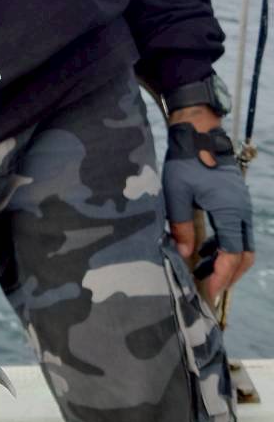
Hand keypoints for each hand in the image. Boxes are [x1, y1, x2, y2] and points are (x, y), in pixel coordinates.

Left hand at [163, 105, 254, 302]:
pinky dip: (225, 245)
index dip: (221, 276)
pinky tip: (203, 249)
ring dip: (227, 261)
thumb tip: (184, 254)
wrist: (198, 130)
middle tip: (209, 287)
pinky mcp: (236, 200)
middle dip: (229, 275)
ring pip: (243, 243)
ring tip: (202, 271)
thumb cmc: (186, 159)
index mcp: (230, 210)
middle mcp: (242, 210)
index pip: (232, 254)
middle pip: (245, 254)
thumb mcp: (176, 192)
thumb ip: (181, 225)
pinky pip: (237, 230)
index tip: (208, 291)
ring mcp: (242, 204)